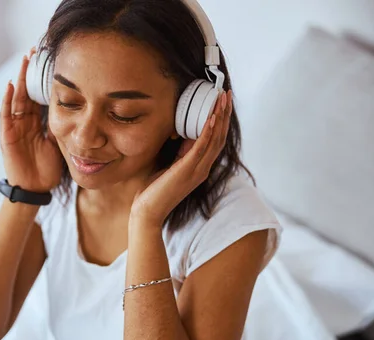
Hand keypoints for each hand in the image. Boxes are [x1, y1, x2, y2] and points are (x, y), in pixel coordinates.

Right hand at [0, 48, 62, 191]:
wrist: (35, 189)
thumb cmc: (47, 168)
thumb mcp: (59, 143)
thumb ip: (63, 127)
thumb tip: (78, 111)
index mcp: (38, 122)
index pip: (40, 96)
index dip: (43, 80)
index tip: (49, 62)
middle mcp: (25, 121)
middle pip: (28, 92)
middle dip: (31, 73)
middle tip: (35, 51)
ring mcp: (15, 127)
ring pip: (17, 98)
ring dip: (20, 80)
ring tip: (24, 61)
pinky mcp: (7, 136)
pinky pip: (6, 115)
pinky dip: (7, 100)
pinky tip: (11, 86)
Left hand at [130, 90, 232, 226]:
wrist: (147, 211)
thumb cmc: (154, 190)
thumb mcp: (170, 166)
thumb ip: (179, 153)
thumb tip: (182, 136)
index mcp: (200, 167)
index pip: (216, 140)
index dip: (221, 120)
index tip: (222, 102)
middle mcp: (202, 168)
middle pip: (219, 137)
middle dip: (224, 114)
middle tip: (227, 94)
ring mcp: (197, 170)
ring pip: (214, 139)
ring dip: (219, 117)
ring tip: (222, 99)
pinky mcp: (187, 171)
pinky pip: (201, 148)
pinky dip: (207, 132)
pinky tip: (211, 118)